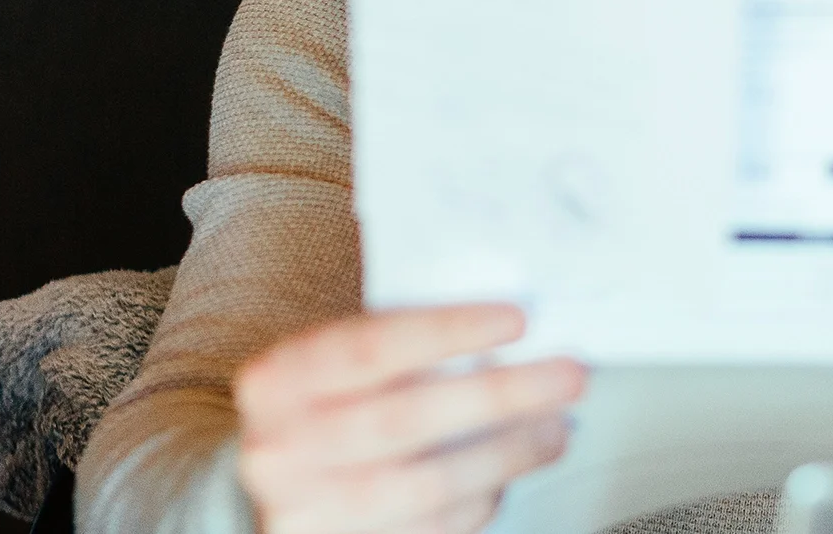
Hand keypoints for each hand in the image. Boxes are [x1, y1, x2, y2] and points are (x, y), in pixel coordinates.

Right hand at [235, 303, 586, 533]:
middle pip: (407, 420)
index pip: (371, 347)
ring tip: (554, 429)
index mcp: (279, 381)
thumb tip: (507, 331)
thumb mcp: (334, 364)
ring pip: (428, 486)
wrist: (266, 485)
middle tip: (566, 377)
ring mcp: (308, 509)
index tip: (517, 320)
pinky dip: (481, 502)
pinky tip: (509, 476)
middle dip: (500, 396)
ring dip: (507, 455)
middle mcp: (282, 447)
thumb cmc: (322, 408)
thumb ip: (399, 344)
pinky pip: (432, 531)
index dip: (449, 332)